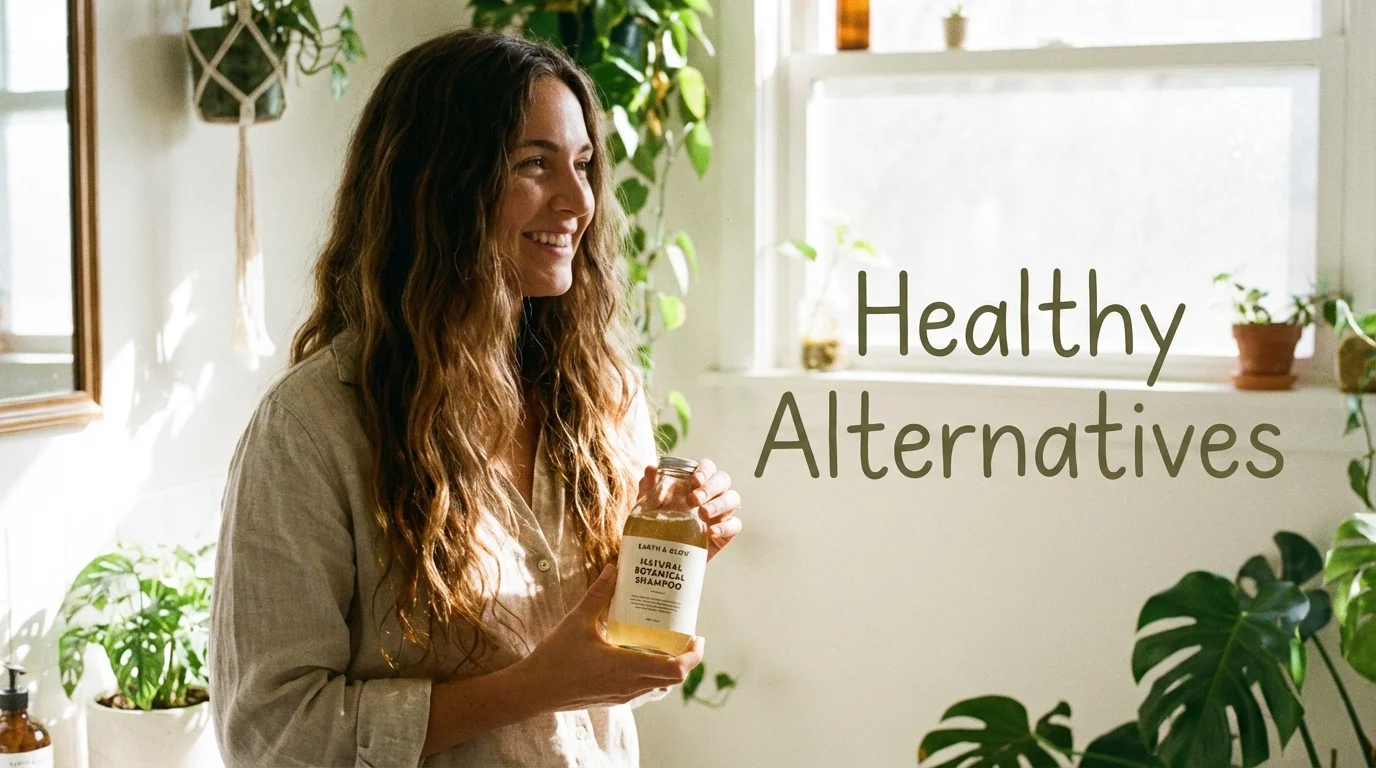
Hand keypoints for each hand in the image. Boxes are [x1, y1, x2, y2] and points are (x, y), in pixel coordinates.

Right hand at [516, 564, 704, 711]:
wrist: (534, 691)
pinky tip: (638, 653)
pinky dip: (651, 672)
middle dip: (686, 659)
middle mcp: (630, 685)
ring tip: (664, 641)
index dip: (693, 656)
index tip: (697, 637)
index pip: (676, 670)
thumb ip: (598, 595)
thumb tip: (614, 568)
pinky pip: (644, 688)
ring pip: (659, 685)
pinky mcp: (614, 699)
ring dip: (669, 666)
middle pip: (673, 679)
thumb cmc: (555, 658)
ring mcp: (623, 695)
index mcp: (627, 667)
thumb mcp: (577, 621)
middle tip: (685, 635)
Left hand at [638, 458, 741, 561]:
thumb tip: (650, 468)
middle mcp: (713, 494)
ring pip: (733, 499)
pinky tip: (711, 532)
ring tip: (702, 513)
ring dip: (719, 504)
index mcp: (697, 483)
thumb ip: (650, 487)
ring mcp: (722, 512)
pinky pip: (735, 525)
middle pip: (723, 479)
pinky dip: (725, 527)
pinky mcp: (727, 532)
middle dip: (710, 487)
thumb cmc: (659, 525)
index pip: (707, 467)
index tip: (694, 480)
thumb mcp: (650, 507)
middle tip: (694, 499)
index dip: (704, 470)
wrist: (665, 556)